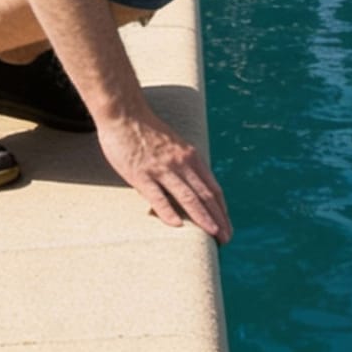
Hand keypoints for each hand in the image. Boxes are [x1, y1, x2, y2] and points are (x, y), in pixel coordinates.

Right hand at [97, 111, 231, 243]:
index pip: (212, 187)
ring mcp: (161, 169)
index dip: (222, 208)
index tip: (227, 224)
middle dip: (218, 218)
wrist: (124, 113)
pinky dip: (168, 211)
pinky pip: (157, 196)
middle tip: (227, 238)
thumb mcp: (174, 144)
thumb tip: (193, 184)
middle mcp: (180, 163)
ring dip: (203, 217)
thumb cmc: (147, 130)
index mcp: (190, 156)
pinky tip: (177, 225)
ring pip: (188, 197)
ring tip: (214, 233)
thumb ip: (184, 162)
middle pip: (205, 195)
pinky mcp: (141, 174)